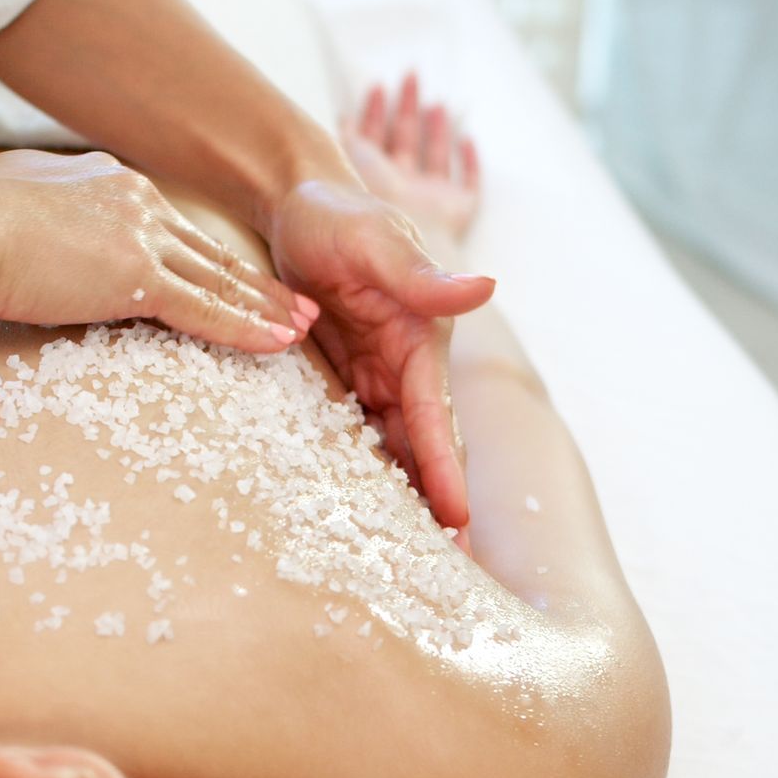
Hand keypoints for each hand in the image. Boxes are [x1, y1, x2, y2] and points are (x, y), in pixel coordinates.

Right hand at [0, 150, 315, 351]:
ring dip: (265, 307)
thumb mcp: (6, 204)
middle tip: (295, 303)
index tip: (231, 276)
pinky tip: (280, 344)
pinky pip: (205, 310)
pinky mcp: (135, 275)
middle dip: (253, 282)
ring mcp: (139, 235)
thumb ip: (36, 215)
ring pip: (219, 279)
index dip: (204, 258)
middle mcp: (133, 199)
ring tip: (303, 326)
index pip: (168, 228)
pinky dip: (247, 328)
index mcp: (104, 180)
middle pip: (206, 251)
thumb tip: (31, 235)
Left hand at [264, 82, 492, 527]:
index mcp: (422, 342)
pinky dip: (364, 475)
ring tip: (405, 565)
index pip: (433, 419)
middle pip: (422, 449)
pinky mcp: (342, 381)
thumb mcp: (374, 239)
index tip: (457, 523)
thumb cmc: (335, 215)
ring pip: (391, 451)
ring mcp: (374, 377)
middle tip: (446, 574)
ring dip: (402, 501)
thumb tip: (484, 286)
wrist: (293, 203)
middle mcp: (405, 367)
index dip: (445, 471)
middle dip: (436, 506)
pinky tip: (358, 518)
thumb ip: (421, 273)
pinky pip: (354, 436)